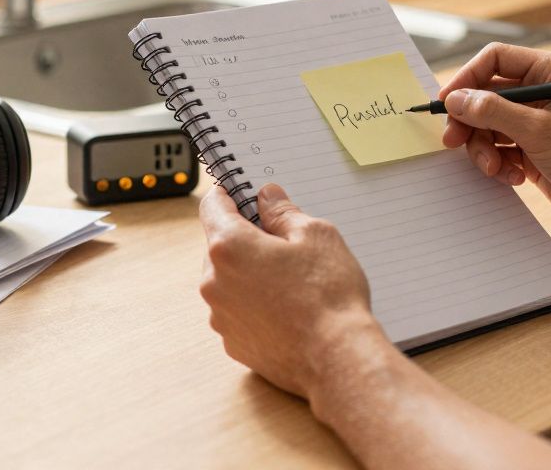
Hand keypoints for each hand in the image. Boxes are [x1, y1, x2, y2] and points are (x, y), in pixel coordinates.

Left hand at [198, 182, 383, 399]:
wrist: (338, 358)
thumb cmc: (328, 296)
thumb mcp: (316, 235)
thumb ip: (283, 212)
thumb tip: (267, 199)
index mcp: (229, 247)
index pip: (212, 206)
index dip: (229, 194)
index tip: (242, 192)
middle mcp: (214, 282)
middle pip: (221, 245)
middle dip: (247, 238)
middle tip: (285, 242)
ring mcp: (221, 317)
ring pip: (229, 280)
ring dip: (250, 273)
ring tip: (292, 281)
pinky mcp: (233, 343)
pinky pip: (238, 311)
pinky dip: (255, 304)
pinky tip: (288, 308)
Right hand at [440, 42, 550, 233]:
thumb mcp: (539, 131)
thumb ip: (493, 112)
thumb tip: (455, 100)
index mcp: (550, 71)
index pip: (494, 60)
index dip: (466, 79)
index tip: (446, 103)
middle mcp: (541, 91)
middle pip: (484, 95)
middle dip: (470, 121)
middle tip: (454, 142)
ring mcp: (535, 121)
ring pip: (487, 125)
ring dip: (483, 149)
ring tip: (494, 169)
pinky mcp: (532, 148)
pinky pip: (498, 149)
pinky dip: (498, 164)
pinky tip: (514, 177)